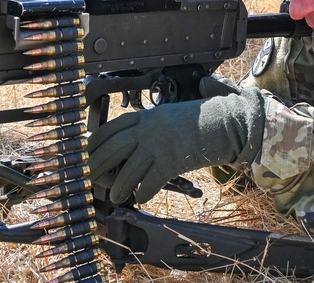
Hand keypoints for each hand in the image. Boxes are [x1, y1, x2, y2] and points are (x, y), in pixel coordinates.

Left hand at [87, 87, 264, 202]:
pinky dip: (144, 192)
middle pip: (113, 148)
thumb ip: (151, 125)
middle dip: (97, 164)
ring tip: (116, 196)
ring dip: (119, 186)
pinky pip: (150, 182)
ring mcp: (159, 145)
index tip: (86, 152)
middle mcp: (149, 128)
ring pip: (128, 169)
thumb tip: (132, 141)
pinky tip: (141, 198)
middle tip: (88, 178)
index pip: (113, 128)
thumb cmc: (202, 119)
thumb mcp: (170, 116)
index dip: (97, 142)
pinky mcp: (171, 161)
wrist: (227, 122)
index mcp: (147, 116)